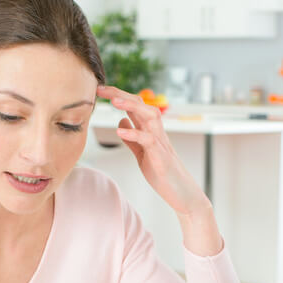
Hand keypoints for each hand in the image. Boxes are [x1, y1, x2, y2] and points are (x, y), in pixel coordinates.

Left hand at [98, 84, 209, 216]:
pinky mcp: (161, 157)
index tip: (100, 90)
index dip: (118, 96)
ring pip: (150, 116)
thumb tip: (121, 122)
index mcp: (150, 131)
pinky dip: (135, 134)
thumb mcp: (142, 153)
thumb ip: (132, 138)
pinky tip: (120, 132)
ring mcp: (160, 143)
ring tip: (114, 102)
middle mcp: (157, 132)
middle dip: (121, 94)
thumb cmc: (163, 173)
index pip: (135, 106)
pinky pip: (149, 141)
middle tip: (101, 89)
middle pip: (142, 104)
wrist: (182, 193)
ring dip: (132, 106)